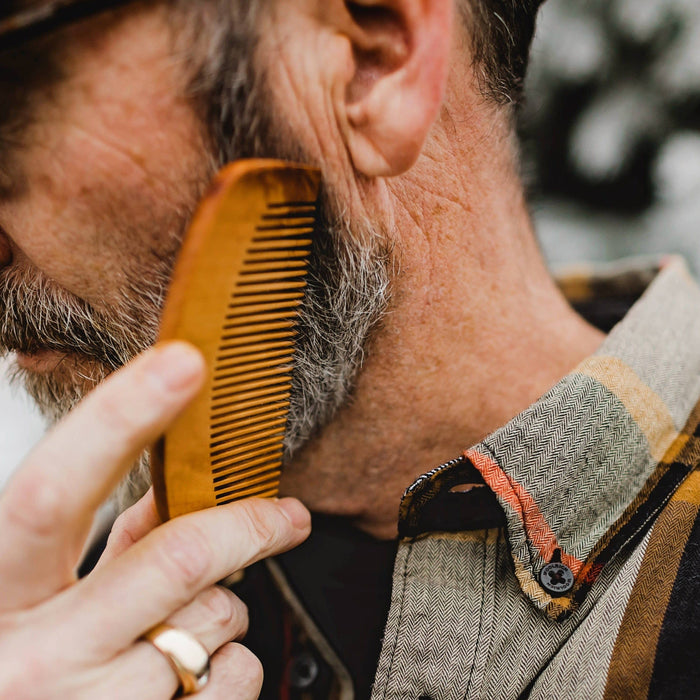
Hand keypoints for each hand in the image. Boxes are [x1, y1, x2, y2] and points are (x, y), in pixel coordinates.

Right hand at [0, 342, 310, 698]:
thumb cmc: (28, 670)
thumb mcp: (37, 597)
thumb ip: (103, 542)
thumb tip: (178, 487)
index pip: (53, 491)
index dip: (118, 419)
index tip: (183, 364)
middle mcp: (34, 658)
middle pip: (177, 557)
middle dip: (249, 526)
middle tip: (289, 515)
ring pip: (217, 622)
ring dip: (226, 613)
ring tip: (186, 631)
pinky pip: (235, 679)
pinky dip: (234, 667)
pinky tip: (192, 679)